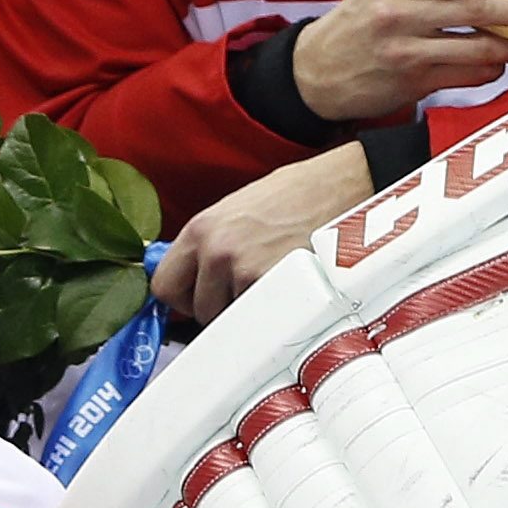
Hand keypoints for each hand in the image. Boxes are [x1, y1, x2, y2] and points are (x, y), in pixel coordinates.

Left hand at [153, 143, 372, 321]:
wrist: (344, 185)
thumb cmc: (298, 195)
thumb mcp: (237, 210)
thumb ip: (209, 245)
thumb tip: (191, 282)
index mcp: (201, 228)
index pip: (163, 286)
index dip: (183, 296)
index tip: (198, 296)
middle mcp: (216, 251)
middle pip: (195, 309)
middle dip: (217, 307)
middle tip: (246, 289)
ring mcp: (244, 272)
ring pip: (229, 319)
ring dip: (247, 310)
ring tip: (274, 281)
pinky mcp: (274, 290)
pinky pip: (258, 322)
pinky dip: (272, 313)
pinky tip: (289, 287)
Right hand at [288, 0, 507, 122]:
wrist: (317, 73)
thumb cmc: (356, 24)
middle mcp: (397, 14)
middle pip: (473, 10)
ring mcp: (406, 52)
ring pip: (477, 48)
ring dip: (507, 47)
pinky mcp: (414, 84)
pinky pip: (468, 77)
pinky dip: (488, 71)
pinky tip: (491, 65)